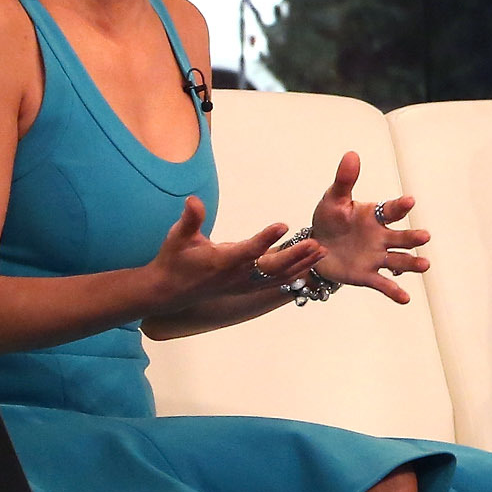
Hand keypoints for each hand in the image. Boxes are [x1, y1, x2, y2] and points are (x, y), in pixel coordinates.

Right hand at [146, 197, 320, 310]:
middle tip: (316, 243)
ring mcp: (244, 284)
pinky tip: (310, 264)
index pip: (248, 250)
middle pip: (272, 267)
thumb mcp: (178, 237)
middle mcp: (237, 275)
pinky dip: (294, 274)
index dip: (266, 238)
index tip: (283, 225)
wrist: (169, 291)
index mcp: (222, 261)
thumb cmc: (174, 259)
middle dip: (296, 255)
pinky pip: (275, 283)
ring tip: (321, 252)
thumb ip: (190, 219)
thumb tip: (193, 200)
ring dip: (301, 264)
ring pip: (278, 277)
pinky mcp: (247, 288)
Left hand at [307, 150, 430, 304]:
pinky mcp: (367, 275)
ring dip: (412, 263)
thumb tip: (352, 155)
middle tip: (425, 237)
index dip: (400, 206)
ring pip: (398, 261)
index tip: (410, 201)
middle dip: (413, 238)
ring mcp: (376, 257)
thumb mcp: (333, 200)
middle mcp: (382, 237)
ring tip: (425, 265)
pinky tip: (406, 298)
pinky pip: (383, 283)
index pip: (391, 211)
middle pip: (401, 238)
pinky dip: (394, 291)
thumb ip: (344, 180)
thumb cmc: (329, 219)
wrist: (314, 248)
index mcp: (375, 217)